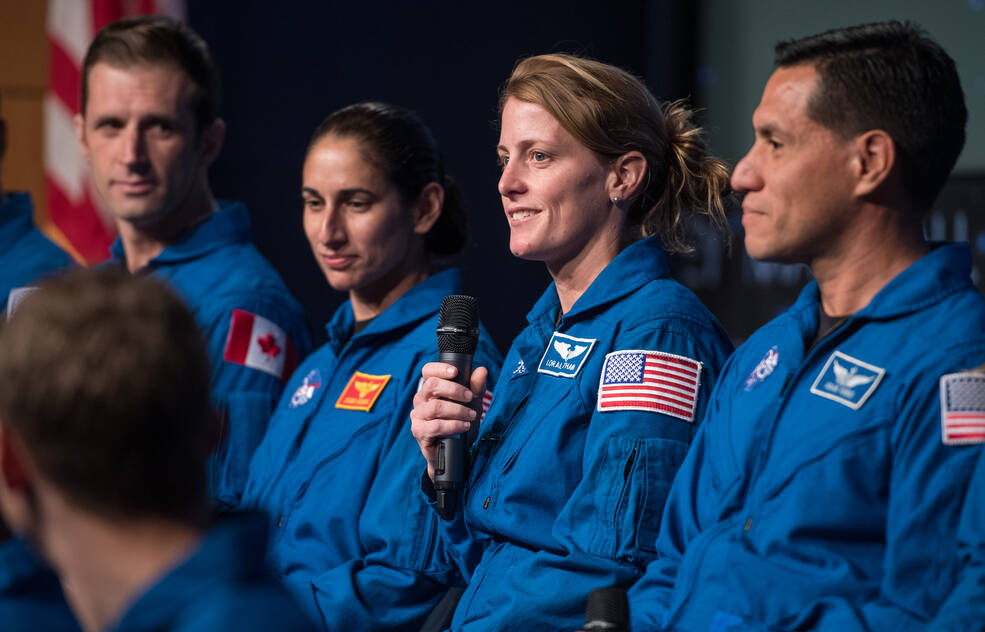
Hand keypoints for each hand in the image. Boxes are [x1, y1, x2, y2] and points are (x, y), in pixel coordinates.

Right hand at [411, 362, 487, 479]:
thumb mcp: (472, 403)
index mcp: (430, 389)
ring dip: (458, 410)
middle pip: (432, 385)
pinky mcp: (419, 431)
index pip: (427, 371)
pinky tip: (463, 426)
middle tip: (470, 398)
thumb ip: (476, 387)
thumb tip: (482, 371)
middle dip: (455, 390)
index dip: (440, 368)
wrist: (455, 451)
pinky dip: (453, 425)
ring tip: (471, 416)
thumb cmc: (460, 423)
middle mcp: (421, 400)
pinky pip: (436, 425)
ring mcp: (418, 416)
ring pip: (436, 406)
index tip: (456, 372)